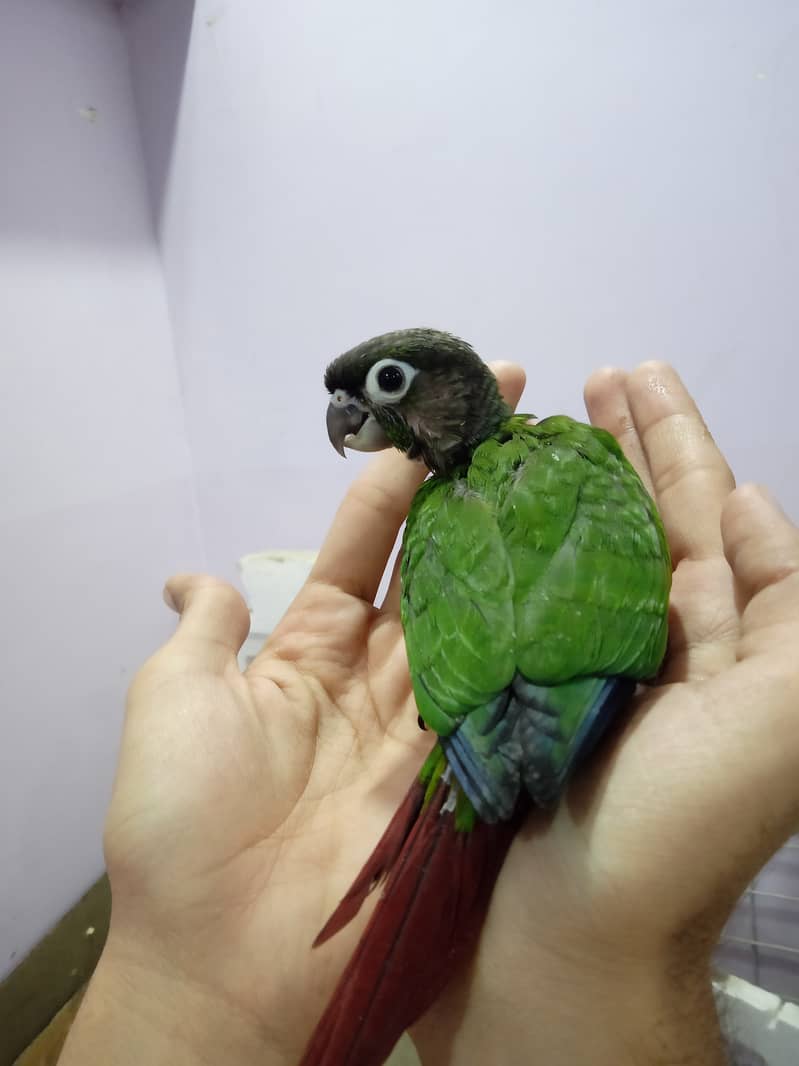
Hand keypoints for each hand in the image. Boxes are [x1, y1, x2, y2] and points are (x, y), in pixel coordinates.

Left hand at [60, 366, 525, 1065]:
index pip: (363, 541)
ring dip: (510, 554)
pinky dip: (528, 643)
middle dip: (473, 497)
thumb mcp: (169, 700)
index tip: (435, 412)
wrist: (221, 957)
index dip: (398, 474)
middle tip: (522, 424)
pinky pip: (495, 697)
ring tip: (555, 481)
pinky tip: (565, 583)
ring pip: (474, 620)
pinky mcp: (458, 774)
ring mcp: (423, 723)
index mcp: (307, 648)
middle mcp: (376, 674)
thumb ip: (204, 632)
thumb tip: (191, 576)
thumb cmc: (181, 821)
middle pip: (434, 569)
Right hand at [412, 363, 798, 1064]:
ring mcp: (578, 663)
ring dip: (562, 479)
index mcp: (723, 642)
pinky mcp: (513, 685)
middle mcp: (654, 644)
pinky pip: (512, 596)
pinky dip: (505, 542)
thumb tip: (750, 501)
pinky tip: (485, 500)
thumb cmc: (682, 823)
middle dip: (622, 442)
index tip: (633, 376)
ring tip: (537, 417)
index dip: (676, 441)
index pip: (706, 514)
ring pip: (575, 547)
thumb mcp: (785, 712)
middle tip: (589, 374)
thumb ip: (787, 601)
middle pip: (641, 517)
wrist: (570, 938)